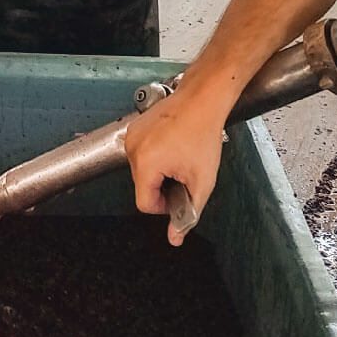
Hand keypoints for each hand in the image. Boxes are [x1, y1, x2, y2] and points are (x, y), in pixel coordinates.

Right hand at [125, 87, 226, 247]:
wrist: (203, 98)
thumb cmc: (204, 133)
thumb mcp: (202, 180)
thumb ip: (188, 213)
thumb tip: (175, 238)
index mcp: (145, 163)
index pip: (144, 203)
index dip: (165, 205)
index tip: (180, 192)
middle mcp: (133, 149)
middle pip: (143, 186)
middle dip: (163, 185)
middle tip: (185, 170)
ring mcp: (132, 136)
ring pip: (142, 170)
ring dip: (159, 170)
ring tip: (180, 154)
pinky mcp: (135, 127)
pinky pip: (141, 152)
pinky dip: (155, 154)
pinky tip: (173, 144)